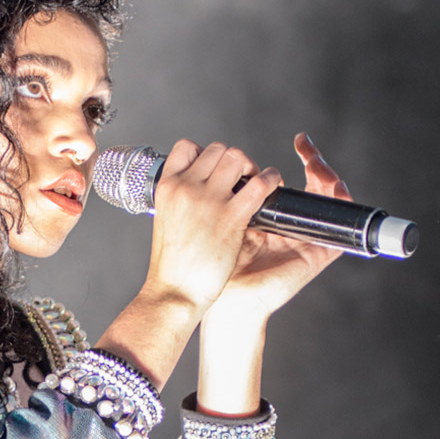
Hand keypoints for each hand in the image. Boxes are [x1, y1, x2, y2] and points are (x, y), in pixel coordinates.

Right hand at [142, 138, 285, 317]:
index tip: (214, 170)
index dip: (205, 154)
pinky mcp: (231, 216)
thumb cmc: (172, 265)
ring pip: (238, 158)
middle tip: (241, 178)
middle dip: (233, 161)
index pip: (187, 146)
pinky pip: (259, 184)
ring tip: (256, 183)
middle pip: (218, 149)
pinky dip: (270, 180)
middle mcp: (186, 187)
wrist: (175, 292)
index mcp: (167, 186)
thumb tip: (199, 192)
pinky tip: (272, 187)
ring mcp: (209, 200)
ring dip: (252, 168)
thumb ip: (181, 201)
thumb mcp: (167, 221)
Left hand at [203, 133, 348, 331]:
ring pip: (330, 202)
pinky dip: (342, 203)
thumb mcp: (221, 219)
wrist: (222, 299)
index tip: (299, 139)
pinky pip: (340, 226)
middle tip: (307, 145)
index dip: (302, 160)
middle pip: (315, 188)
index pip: (294, 185)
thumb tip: (231, 159)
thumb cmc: (213, 266)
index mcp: (270, 220)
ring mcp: (305, 240)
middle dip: (317, 161)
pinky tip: (334, 186)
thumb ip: (231, 194)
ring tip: (317, 162)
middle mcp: (290, 227)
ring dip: (329, 176)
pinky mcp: (317, 255)